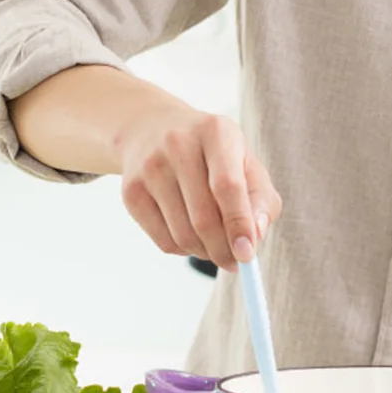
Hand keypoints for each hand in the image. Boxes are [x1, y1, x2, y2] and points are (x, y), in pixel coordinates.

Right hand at [117, 104, 281, 271]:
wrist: (152, 130)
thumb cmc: (212, 154)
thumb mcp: (245, 163)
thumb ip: (261, 200)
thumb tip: (255, 236)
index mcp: (215, 132)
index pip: (227, 186)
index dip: (239, 224)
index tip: (247, 255)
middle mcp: (178, 144)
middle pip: (203, 218)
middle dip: (223, 250)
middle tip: (233, 262)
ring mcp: (150, 167)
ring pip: (183, 234)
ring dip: (204, 252)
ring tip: (213, 244)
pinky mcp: (131, 190)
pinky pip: (163, 241)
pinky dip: (183, 250)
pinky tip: (190, 234)